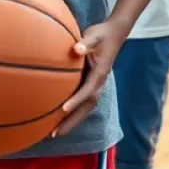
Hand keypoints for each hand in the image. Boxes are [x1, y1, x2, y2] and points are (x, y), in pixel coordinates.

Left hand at [54, 20, 125, 136]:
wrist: (113, 34)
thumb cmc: (101, 34)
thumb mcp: (94, 36)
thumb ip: (85, 43)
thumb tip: (76, 49)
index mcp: (99, 74)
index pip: (87, 91)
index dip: (76, 101)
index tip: (63, 110)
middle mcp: (98, 84)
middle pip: (86, 108)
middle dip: (72, 121)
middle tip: (55, 133)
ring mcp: (96, 85)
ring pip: (85, 108)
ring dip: (72, 121)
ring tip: (55, 132)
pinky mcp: (91, 84)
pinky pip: (83, 102)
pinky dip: (73, 112)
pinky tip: (61, 117)